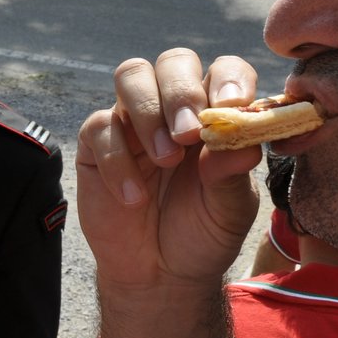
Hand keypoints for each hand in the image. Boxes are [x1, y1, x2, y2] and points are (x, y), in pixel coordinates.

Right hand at [75, 49, 263, 295]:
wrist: (158, 274)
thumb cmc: (201, 233)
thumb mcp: (229, 210)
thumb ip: (232, 175)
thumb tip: (241, 142)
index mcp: (217, 115)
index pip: (226, 71)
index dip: (229, 80)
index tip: (232, 107)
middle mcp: (174, 108)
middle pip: (174, 62)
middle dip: (181, 92)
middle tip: (189, 134)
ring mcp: (133, 122)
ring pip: (131, 76)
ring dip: (147, 111)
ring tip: (164, 159)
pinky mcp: (97, 144)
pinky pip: (100, 127)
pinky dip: (117, 161)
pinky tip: (133, 198)